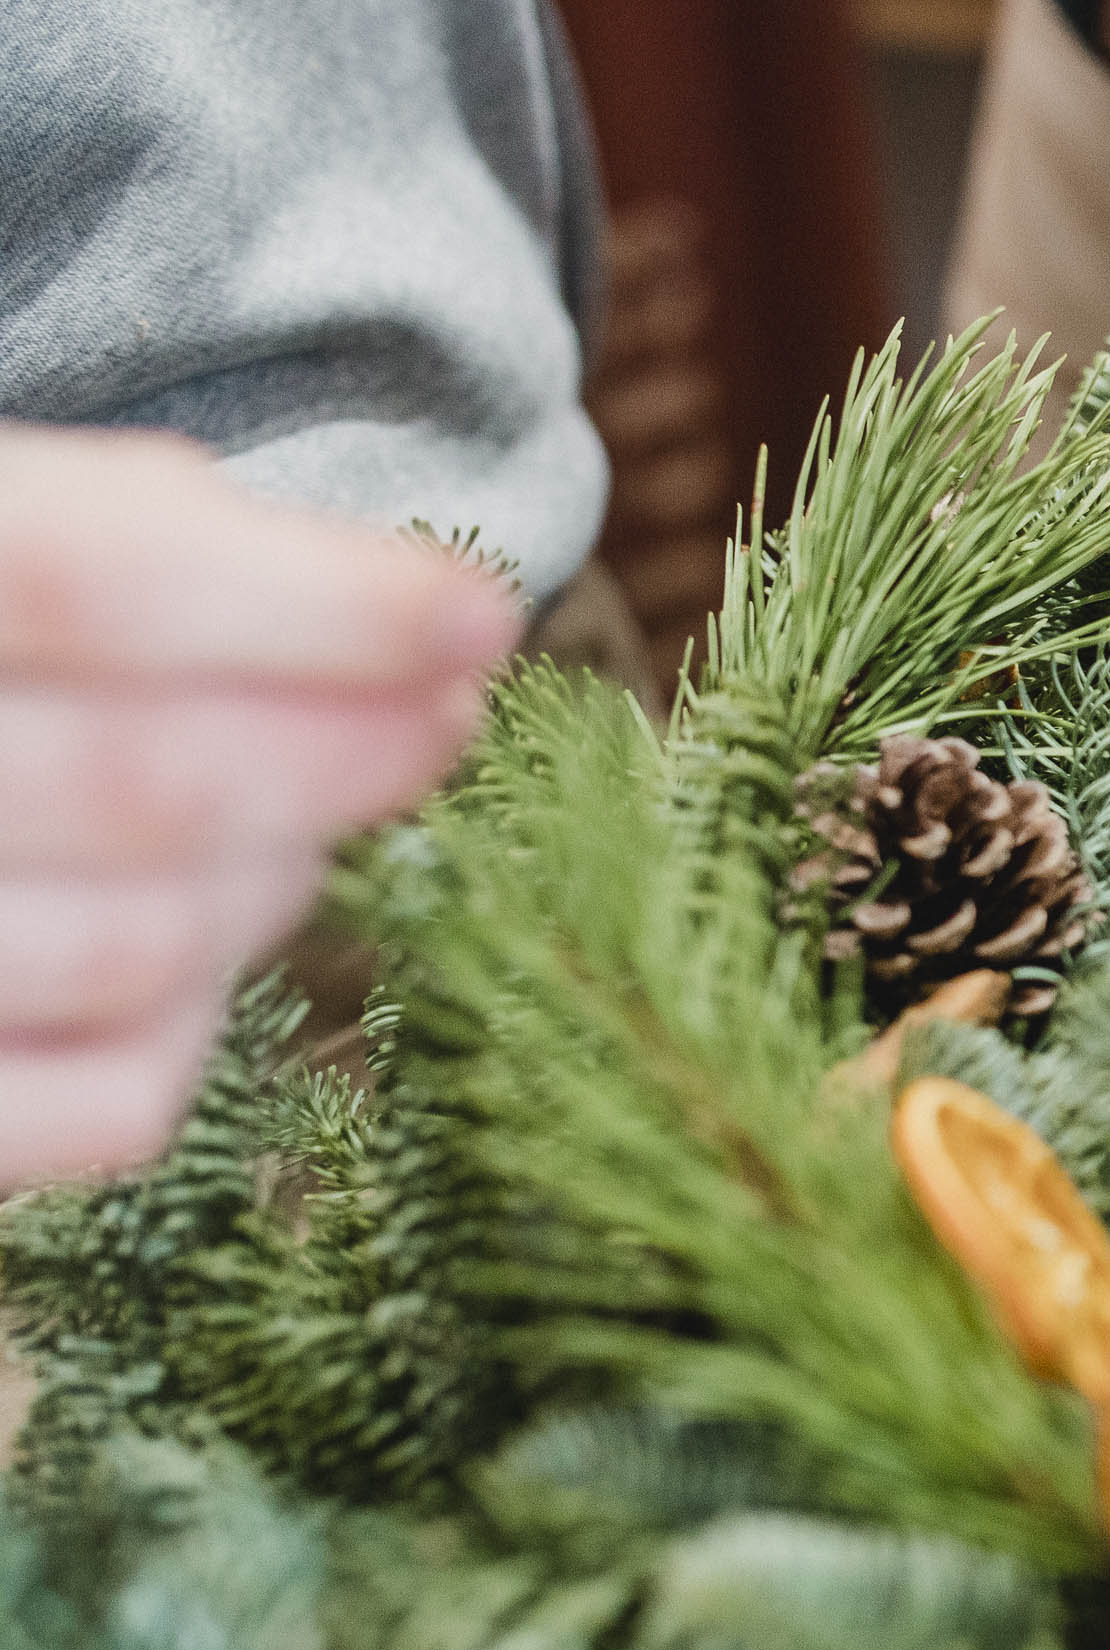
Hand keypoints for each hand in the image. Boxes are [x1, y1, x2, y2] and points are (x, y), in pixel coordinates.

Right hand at [0, 431, 517, 1184]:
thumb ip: (150, 541)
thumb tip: (415, 612)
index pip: (92, 578)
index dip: (321, 605)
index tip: (477, 615)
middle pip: (139, 782)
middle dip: (339, 753)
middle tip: (439, 719)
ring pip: (139, 951)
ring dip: (271, 884)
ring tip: (298, 827)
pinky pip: (108, 1108)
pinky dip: (194, 1026)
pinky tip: (200, 952)